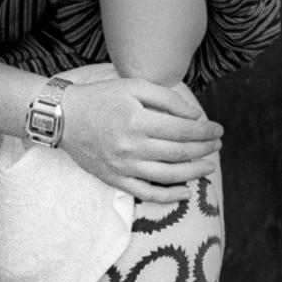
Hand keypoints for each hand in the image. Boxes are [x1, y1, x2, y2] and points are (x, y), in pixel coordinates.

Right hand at [62, 76, 221, 201]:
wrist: (63, 117)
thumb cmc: (100, 98)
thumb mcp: (133, 86)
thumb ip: (166, 98)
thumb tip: (195, 116)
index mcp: (138, 121)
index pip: (182, 130)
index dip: (205, 131)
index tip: (218, 129)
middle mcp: (132, 146)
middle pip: (179, 153)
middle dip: (204, 149)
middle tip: (217, 145)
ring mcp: (124, 166)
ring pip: (169, 175)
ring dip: (194, 171)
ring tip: (209, 165)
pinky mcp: (115, 179)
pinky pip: (147, 193)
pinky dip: (169, 196)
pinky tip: (185, 192)